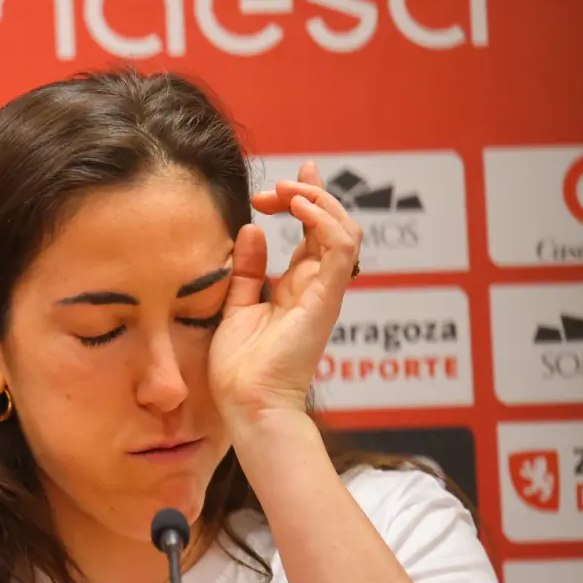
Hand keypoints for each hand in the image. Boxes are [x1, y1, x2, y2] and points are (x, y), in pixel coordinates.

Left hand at [207, 161, 362, 434]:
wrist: (247, 404)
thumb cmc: (241, 367)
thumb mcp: (237, 304)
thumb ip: (247, 269)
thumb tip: (252, 230)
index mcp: (299, 287)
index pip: (315, 232)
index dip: (308, 199)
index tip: (288, 178)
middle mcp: (318, 286)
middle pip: (334, 224)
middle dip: (309, 193)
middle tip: (274, 190)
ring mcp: (325, 292)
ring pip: (345, 229)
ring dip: (317, 200)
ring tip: (287, 193)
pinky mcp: (325, 299)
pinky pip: (338, 248)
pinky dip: (322, 219)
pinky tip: (297, 208)